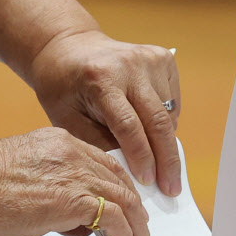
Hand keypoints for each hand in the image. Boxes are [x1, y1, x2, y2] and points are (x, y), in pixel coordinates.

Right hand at [0, 127, 150, 235]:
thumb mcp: (24, 177)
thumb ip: (53, 192)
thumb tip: (73, 220)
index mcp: (61, 144)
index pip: (105, 166)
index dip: (120, 189)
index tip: (125, 207)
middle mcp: (74, 154)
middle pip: (120, 183)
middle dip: (135, 212)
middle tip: (140, 232)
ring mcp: (76, 174)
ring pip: (125, 200)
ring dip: (136, 228)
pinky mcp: (75, 199)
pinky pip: (114, 218)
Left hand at [29, 29, 181, 196]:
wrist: (68, 47)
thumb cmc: (63, 87)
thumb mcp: (67, 119)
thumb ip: (99, 143)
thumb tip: (131, 172)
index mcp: (100, 78)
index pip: (128, 125)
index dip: (141, 156)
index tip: (148, 182)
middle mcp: (130, 64)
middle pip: (158, 120)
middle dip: (167, 159)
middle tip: (171, 188)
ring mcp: (149, 58)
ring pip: (169, 113)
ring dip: (167, 142)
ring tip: (160, 164)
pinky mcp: (162, 58)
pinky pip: (172, 101)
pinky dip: (167, 122)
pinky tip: (153, 132)